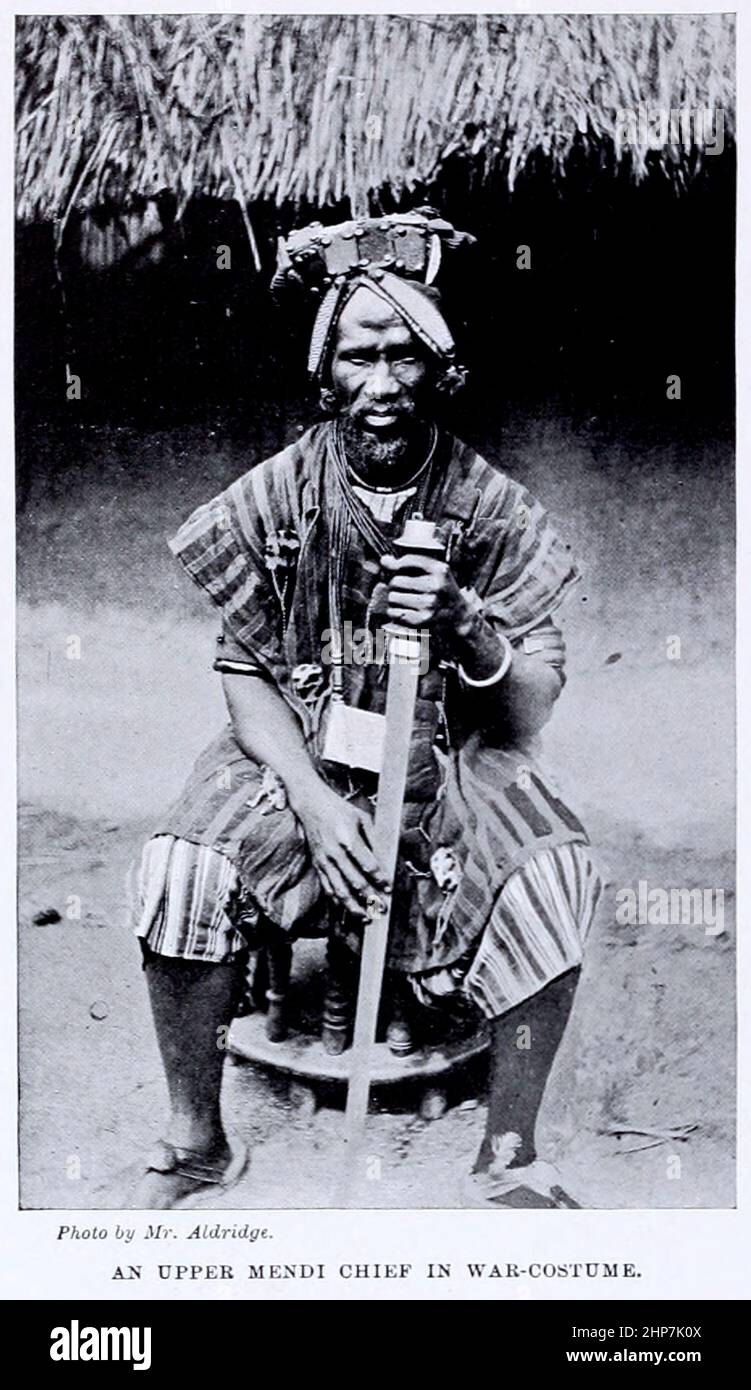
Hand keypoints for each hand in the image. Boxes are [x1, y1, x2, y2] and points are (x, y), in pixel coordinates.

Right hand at [297, 782, 389, 919]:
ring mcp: (324, 861)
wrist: (311, 805)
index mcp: (348, 838)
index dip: (379, 879)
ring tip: (366, 917)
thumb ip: (374, 839)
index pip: (367, 865)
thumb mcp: (362, 817)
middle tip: (382, 908)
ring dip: (353, 907)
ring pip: (339, 890)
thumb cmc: (339, 810)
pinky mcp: (317, 865)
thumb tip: (386, 860)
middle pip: (354, 881)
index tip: (388, 888)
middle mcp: (334, 852)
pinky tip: (348, 909)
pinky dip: (338, 902)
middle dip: (370, 898)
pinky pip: (328, 888)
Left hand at [380, 552, 468, 631]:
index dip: (397, 565)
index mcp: (439, 570)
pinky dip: (394, 613)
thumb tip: (384, 560)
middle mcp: (435, 586)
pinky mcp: (421, 620)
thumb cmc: (441, 590)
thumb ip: (410, 563)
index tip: (397, 569)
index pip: (407, 560)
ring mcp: (429, 604)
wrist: (459, 615)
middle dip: (395, 585)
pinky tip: (404, 611)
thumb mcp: (434, 572)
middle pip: (396, 581)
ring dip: (394, 599)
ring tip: (405, 600)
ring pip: (393, 597)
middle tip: (404, 589)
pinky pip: (394, 613)